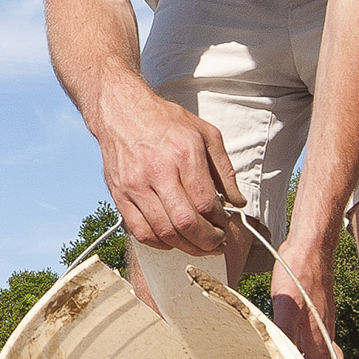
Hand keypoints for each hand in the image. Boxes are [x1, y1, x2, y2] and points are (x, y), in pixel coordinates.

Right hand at [96, 85, 241, 256]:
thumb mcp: (205, 134)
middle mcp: (158, 172)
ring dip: (186, 247)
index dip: (220, 223)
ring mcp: (136, 186)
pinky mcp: (120, 195)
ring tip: (198, 245)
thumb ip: (224, 170)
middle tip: (217, 243)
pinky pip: (140, 232)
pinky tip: (172, 240)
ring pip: (164, 233)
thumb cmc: (165, 122)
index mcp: (184, 155)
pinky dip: (160, 243)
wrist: (121, 111)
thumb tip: (238, 201)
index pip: (206, 204)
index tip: (225, 225)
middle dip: (207, 242)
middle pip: (186, 223)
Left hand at [267, 223, 340, 358]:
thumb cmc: (298, 273)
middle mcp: (323, 334)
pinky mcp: (317, 314)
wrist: (311, 247)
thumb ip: (285, 333)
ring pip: (318, 354)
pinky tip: (294, 346)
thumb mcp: (285, 305)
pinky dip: (305, 349)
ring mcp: (322, 324)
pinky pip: (314, 339)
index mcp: (318, 338)